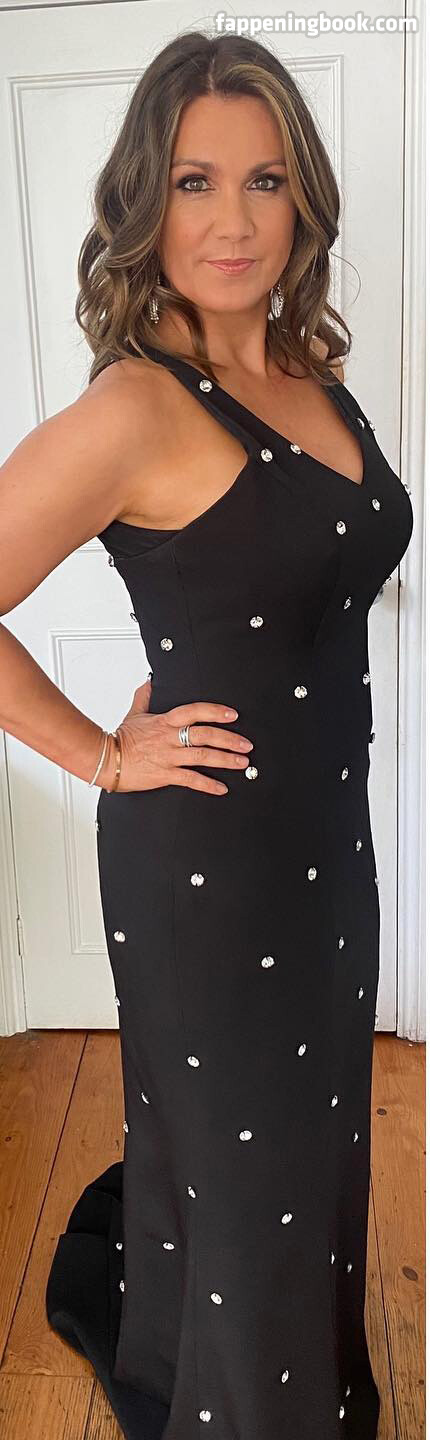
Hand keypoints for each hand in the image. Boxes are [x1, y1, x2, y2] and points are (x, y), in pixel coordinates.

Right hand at [101, 677, 253, 794]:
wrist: (105, 759)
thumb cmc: (119, 738)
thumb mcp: (134, 713)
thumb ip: (145, 696)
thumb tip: (150, 681)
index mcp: (165, 721)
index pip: (194, 712)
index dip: (215, 712)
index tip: (232, 715)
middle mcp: (169, 738)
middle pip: (205, 735)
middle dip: (229, 739)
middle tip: (246, 744)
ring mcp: (168, 757)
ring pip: (202, 756)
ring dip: (225, 760)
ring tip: (241, 762)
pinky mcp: (164, 775)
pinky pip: (191, 780)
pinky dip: (208, 785)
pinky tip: (222, 788)